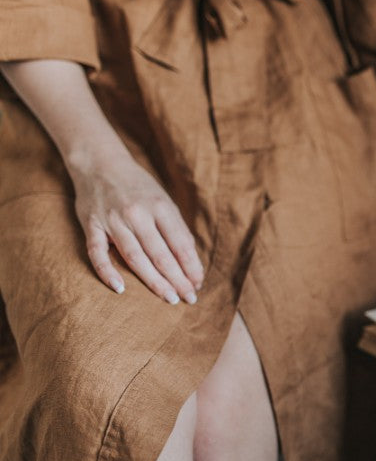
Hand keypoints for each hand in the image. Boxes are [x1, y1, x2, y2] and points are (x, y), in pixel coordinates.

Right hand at [67, 149, 203, 304]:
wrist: (99, 162)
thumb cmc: (138, 187)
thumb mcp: (163, 201)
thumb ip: (175, 228)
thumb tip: (191, 260)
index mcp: (160, 207)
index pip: (180, 244)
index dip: (191, 266)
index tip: (199, 284)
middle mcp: (137, 214)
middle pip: (160, 254)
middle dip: (177, 279)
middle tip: (189, 298)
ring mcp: (113, 220)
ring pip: (134, 257)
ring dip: (153, 281)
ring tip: (168, 298)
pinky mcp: (91, 225)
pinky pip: (97, 252)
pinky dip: (107, 272)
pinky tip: (120, 289)